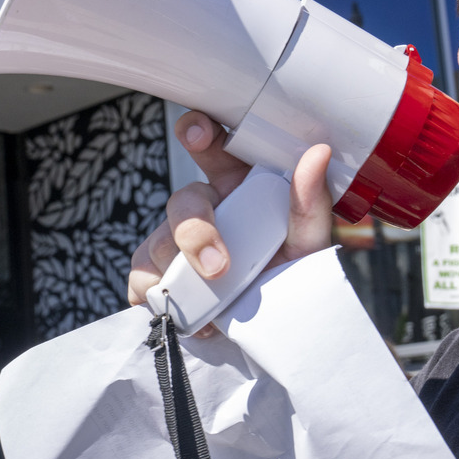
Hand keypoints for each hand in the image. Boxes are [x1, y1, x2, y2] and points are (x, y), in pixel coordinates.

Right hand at [127, 110, 334, 312]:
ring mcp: (176, 241)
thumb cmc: (293, 277)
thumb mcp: (309, 242)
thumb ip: (310, 203)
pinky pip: (141, 275)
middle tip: (217, 267)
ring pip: (158, 240)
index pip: (211, 146)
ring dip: (180, 271)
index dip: (197, 131)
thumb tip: (317, 153)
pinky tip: (191, 315)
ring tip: (213, 304)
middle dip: (193, 230)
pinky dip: (157, 295)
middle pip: (181, 200)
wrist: (275, 327)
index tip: (198, 133)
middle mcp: (205, 208)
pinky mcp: (160, 274)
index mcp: (238, 186)